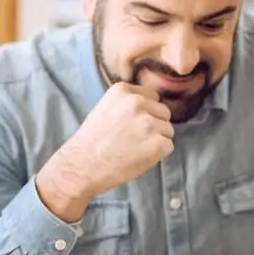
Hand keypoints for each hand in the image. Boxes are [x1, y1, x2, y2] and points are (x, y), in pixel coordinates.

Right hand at [37, 84, 173, 219]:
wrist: (85, 164)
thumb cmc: (94, 140)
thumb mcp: (106, 107)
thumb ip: (128, 103)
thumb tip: (152, 107)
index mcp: (123, 90)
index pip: (153, 97)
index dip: (147, 113)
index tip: (133, 124)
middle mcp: (137, 102)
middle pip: (164, 112)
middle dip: (155, 126)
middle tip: (135, 139)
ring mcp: (149, 122)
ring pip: (168, 130)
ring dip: (157, 140)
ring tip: (136, 148)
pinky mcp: (158, 142)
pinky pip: (168, 146)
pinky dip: (159, 154)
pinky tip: (140, 156)